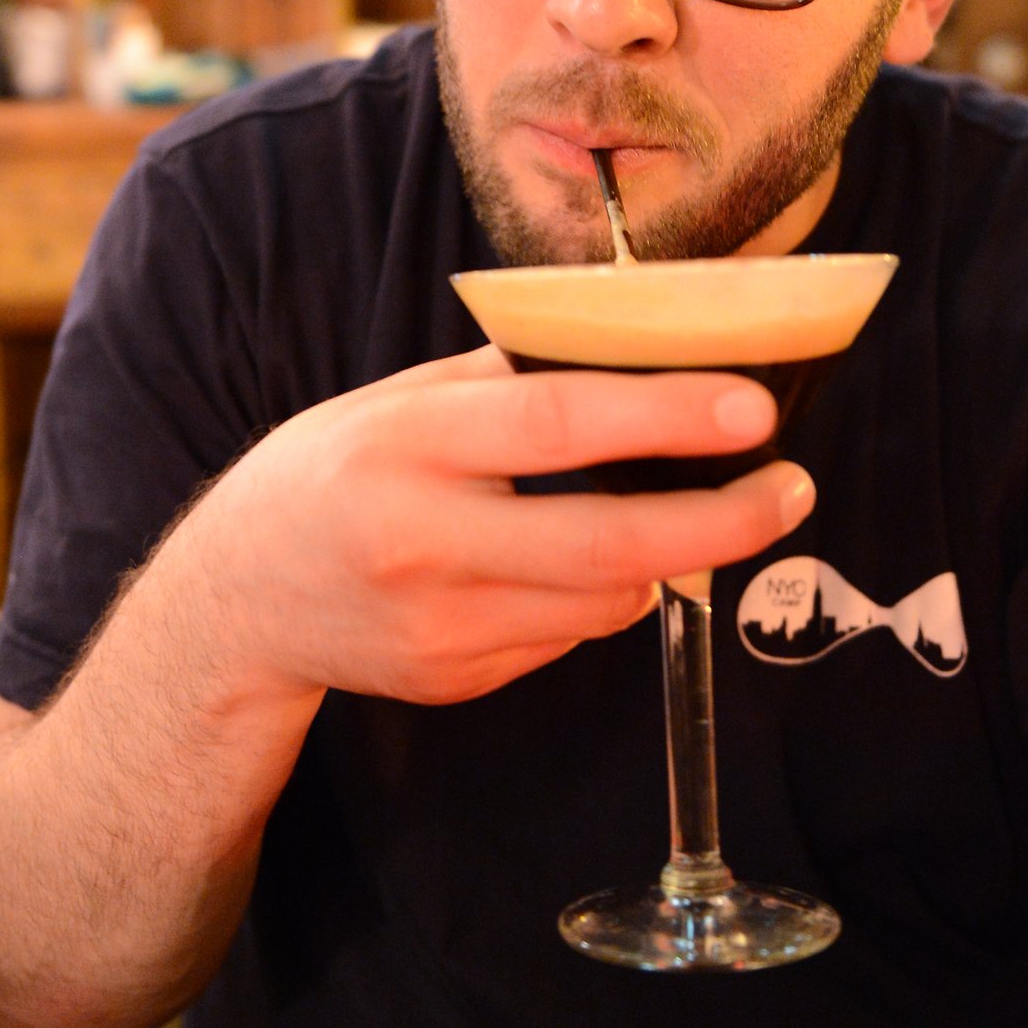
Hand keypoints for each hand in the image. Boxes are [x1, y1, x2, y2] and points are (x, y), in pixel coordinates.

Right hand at [184, 345, 815, 706]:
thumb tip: (637, 346)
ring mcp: (440, 628)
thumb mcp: (398, 400)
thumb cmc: (329, 470)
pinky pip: (567, 636)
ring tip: (694, 510)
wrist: (235, 602)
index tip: (755, 409)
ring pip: (604, 600)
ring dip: (664, 554)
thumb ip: (506, 380)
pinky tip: (572, 562)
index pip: (557, 426)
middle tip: (792, 488)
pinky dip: (599, 595)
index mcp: (407, 446)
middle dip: (720, 521)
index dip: (666, 417)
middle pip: (605, 543)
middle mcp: (422, 544)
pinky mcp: (455, 682)